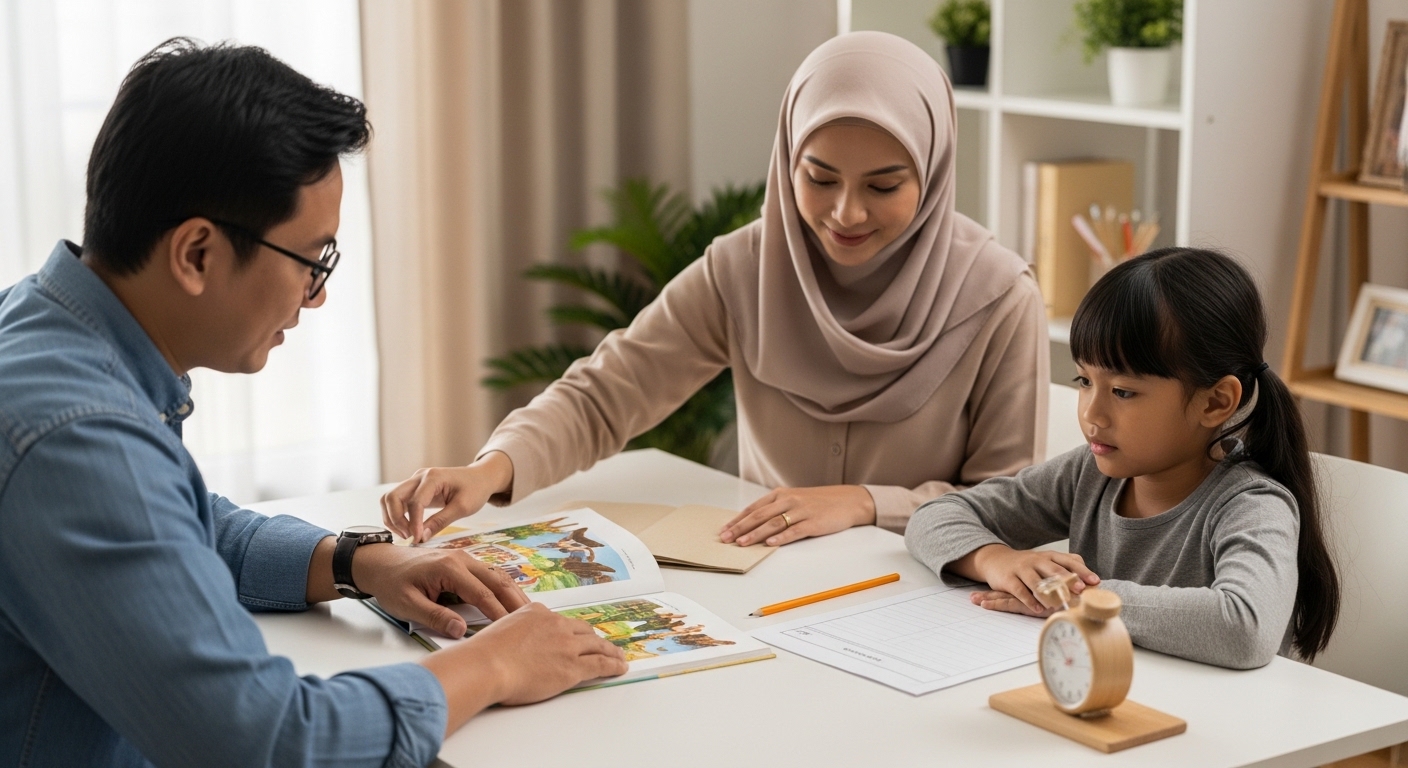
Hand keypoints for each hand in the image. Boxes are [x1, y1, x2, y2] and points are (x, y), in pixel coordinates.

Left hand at [352, 543, 528, 637]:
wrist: (380, 563)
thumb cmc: (391, 583)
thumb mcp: (407, 604)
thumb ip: (435, 617)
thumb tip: (461, 631)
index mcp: (449, 568)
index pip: (482, 594)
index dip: (499, 613)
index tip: (512, 630)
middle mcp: (462, 559)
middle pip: (498, 580)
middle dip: (516, 601)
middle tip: (534, 620)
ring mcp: (464, 559)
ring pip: (497, 575)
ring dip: (513, 593)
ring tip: (528, 612)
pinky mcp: (463, 563)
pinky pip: (489, 575)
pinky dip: (502, 588)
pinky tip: (511, 601)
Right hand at [381, 451, 513, 542]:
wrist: (479, 477)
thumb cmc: (475, 489)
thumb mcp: (463, 507)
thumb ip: (441, 521)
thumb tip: (421, 538)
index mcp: (433, 477)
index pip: (415, 502)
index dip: (413, 523)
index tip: (417, 539)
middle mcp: (419, 477)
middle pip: (392, 497)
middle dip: (395, 520)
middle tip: (409, 537)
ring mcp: (415, 481)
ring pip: (389, 499)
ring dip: (392, 518)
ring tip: (406, 534)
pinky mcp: (414, 489)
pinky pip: (396, 502)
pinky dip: (396, 516)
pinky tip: (407, 529)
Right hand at [421, 603, 628, 730]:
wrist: (488, 665)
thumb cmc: (484, 654)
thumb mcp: (500, 630)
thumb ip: (513, 632)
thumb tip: (512, 644)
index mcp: (537, 612)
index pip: (559, 621)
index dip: (569, 631)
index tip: (574, 635)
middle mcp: (556, 624)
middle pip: (582, 631)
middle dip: (592, 639)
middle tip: (601, 644)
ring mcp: (567, 645)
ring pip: (596, 645)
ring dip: (609, 651)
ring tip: (617, 657)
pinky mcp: (573, 666)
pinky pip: (601, 663)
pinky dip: (613, 665)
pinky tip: (620, 667)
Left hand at [719, 485, 875, 546]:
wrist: (848, 501)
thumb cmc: (819, 503)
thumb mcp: (794, 500)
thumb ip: (776, 509)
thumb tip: (752, 525)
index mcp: (781, 495)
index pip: (754, 508)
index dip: (737, 520)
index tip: (724, 530)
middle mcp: (789, 500)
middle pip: (759, 515)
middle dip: (740, 528)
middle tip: (725, 539)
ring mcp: (801, 511)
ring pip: (774, 523)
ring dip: (756, 534)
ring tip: (742, 543)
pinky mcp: (814, 523)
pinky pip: (795, 531)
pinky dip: (781, 537)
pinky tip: (770, 543)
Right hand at [964, 544, 1099, 613]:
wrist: (995, 559)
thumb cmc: (1027, 564)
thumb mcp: (1046, 561)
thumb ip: (1066, 566)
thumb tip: (1091, 580)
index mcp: (1048, 556)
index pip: (1068, 561)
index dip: (1082, 571)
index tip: (1095, 581)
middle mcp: (1035, 560)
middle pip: (1053, 569)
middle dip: (1068, 580)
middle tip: (1081, 590)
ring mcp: (1021, 568)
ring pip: (1036, 581)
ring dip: (1048, 593)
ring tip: (1059, 604)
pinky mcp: (1008, 579)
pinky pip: (1019, 590)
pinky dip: (1029, 600)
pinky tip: (1037, 608)